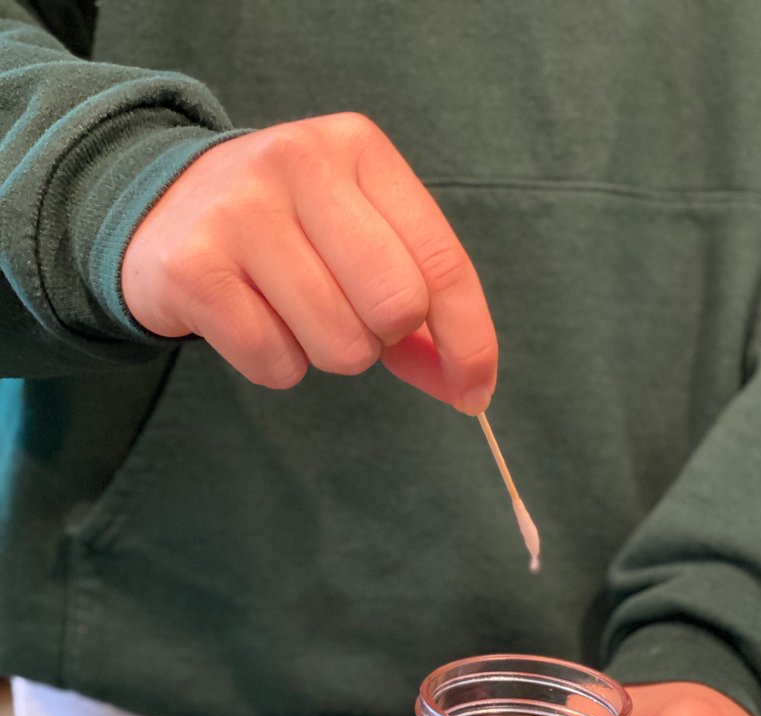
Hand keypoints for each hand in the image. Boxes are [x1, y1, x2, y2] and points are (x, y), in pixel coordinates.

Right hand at [121, 115, 496, 411]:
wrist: (156, 210)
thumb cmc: (284, 234)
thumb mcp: (357, 240)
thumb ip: (420, 312)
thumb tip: (469, 388)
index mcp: (359, 149)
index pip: (444, 263)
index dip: (470, 342)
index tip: (475, 392)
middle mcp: (300, 162)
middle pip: (397, 308)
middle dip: (381, 339)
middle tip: (342, 315)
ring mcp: (241, 211)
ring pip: (339, 346)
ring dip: (323, 353)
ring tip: (287, 310)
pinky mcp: (195, 269)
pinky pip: (276, 364)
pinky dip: (274, 364)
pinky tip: (247, 320)